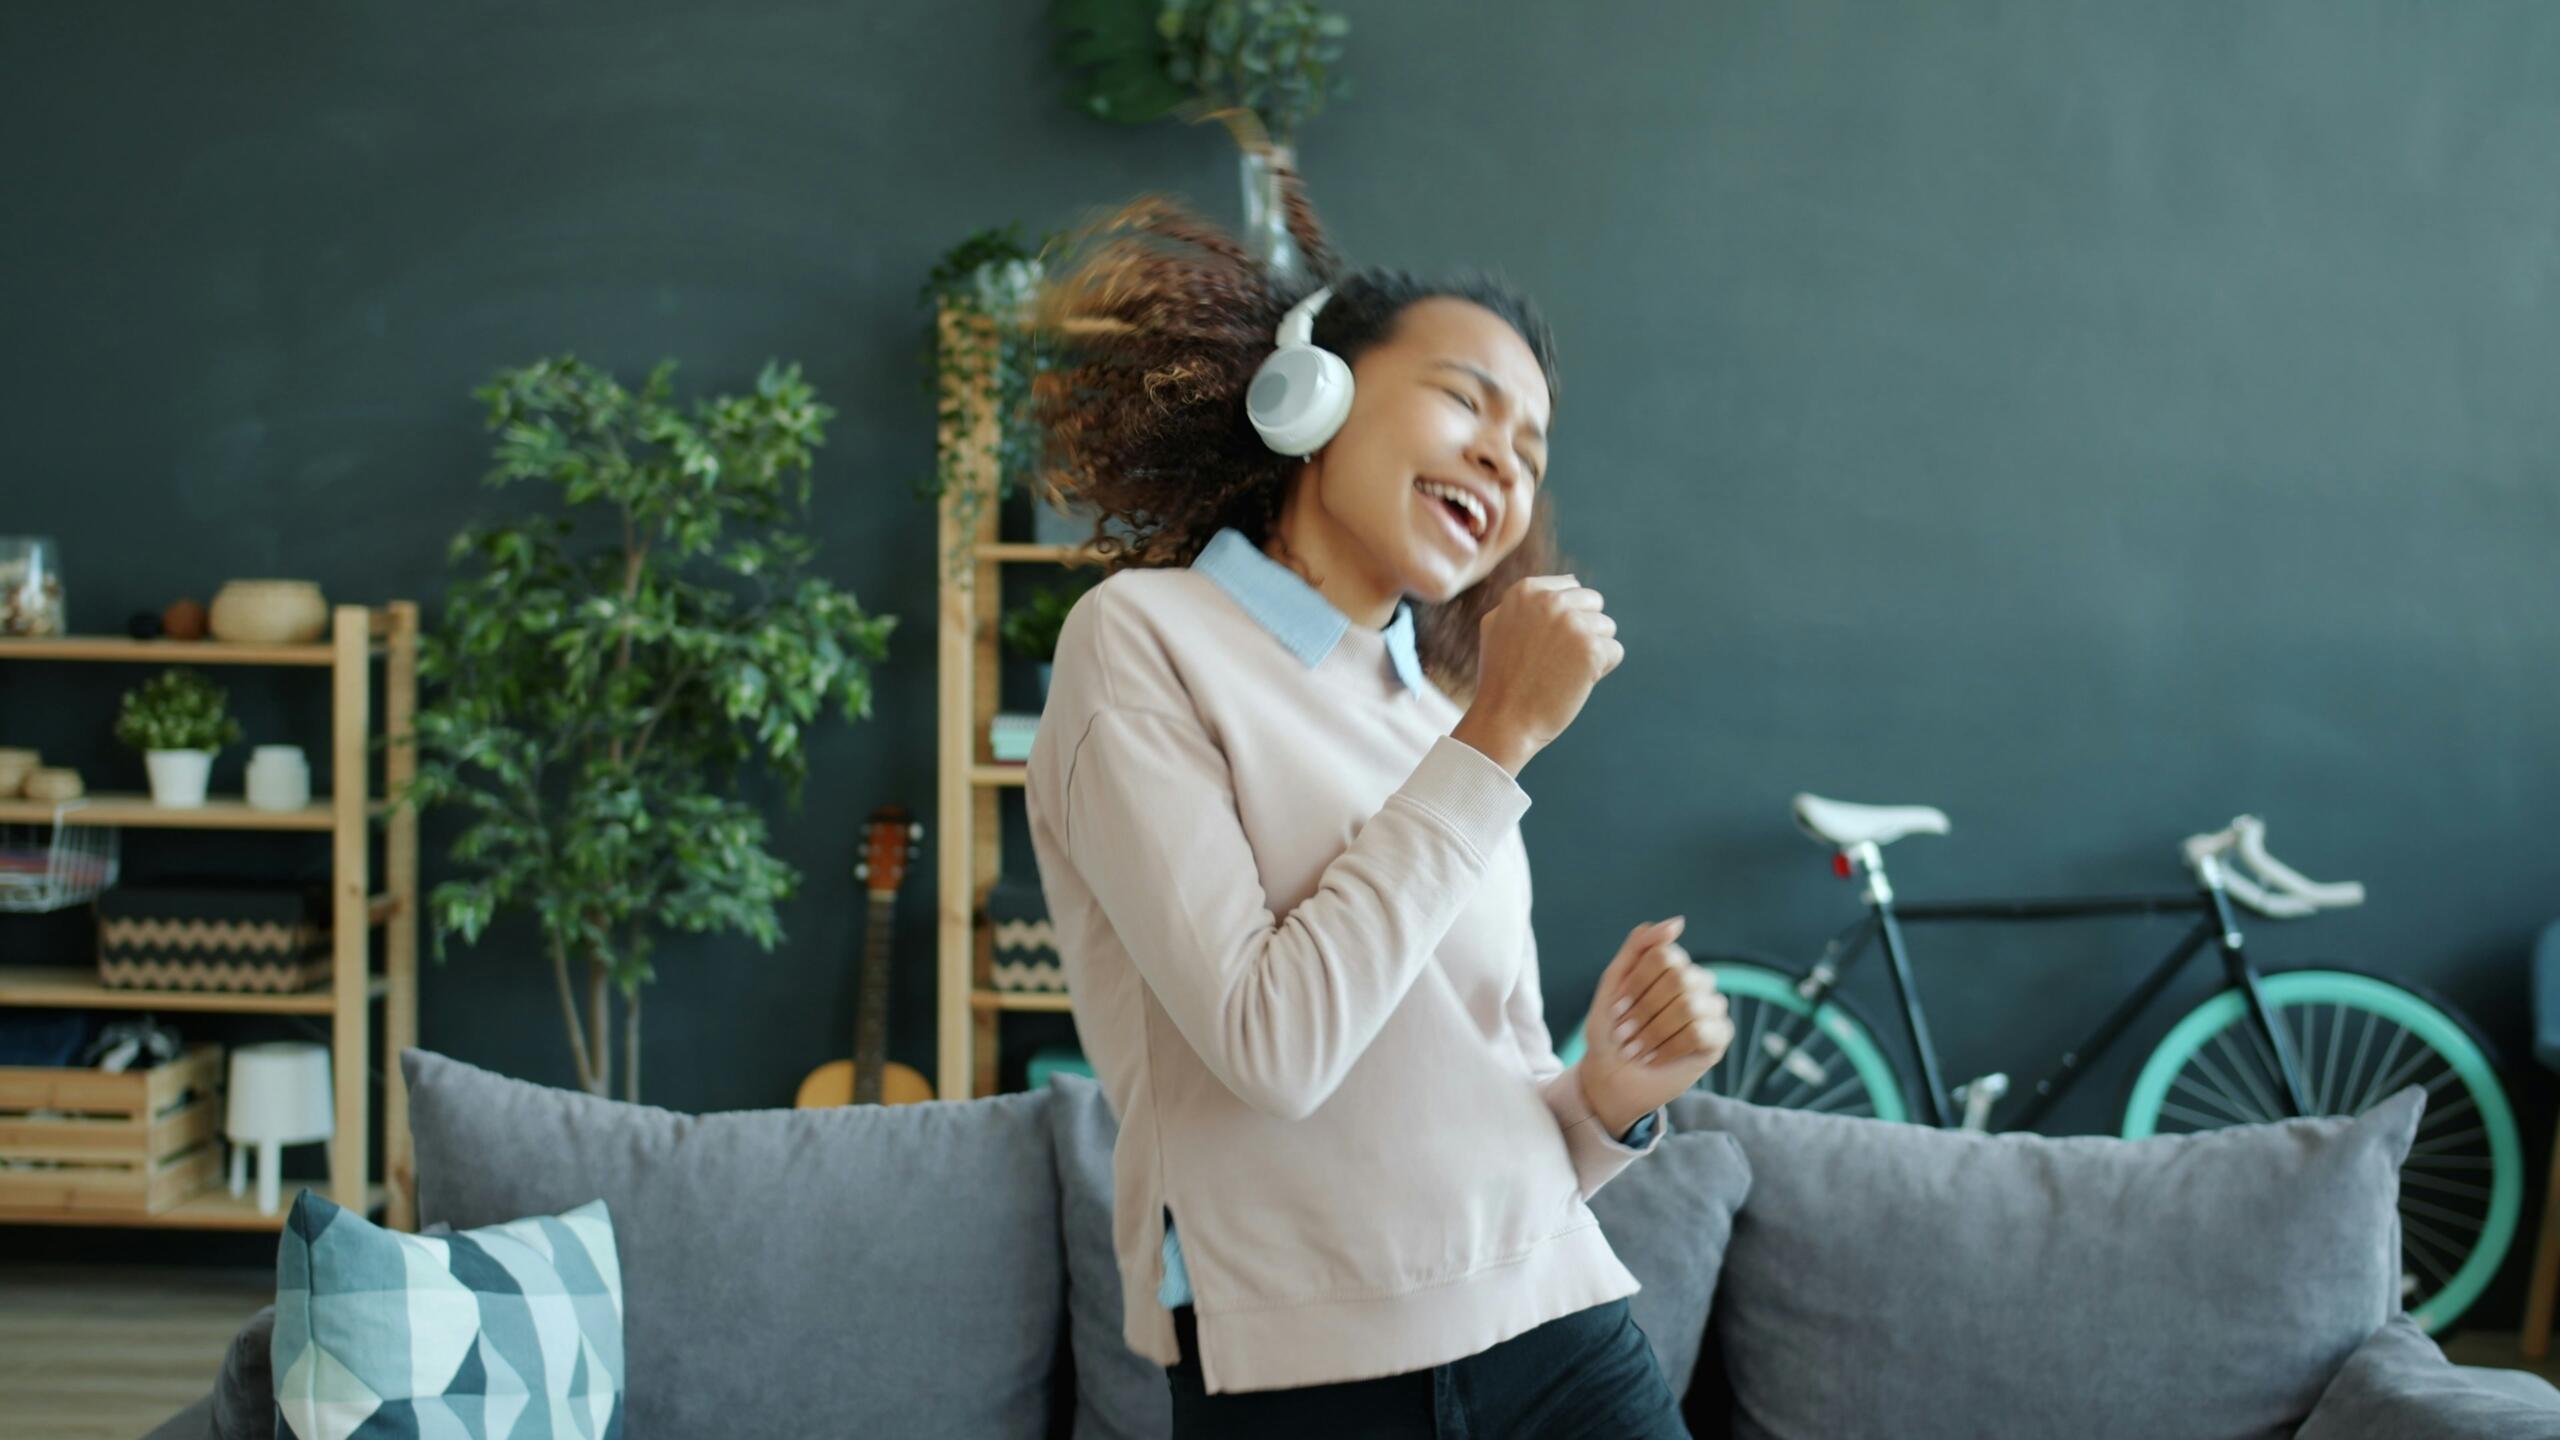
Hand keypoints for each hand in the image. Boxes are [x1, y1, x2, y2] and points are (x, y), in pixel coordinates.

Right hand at [1454, 575, 1620, 773]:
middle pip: (1593, 603)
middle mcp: (1549, 600)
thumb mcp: (1496, 626)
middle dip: (1583, 630)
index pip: (1571, 587)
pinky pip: (1614, 652)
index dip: (1565, 619)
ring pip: (1607, 628)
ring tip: (1563, 672)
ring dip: (1592, 651)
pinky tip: (1575, 682)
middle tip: (1556, 660)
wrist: (1503, 719)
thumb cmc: (1500, 678)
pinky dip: (1601, 670)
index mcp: (1526, 591)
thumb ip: (1528, 601)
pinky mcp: (1590, 649)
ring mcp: (1571, 624)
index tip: (1543, 643)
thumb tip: (1570, 580)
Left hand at [1576, 917, 1733, 1135]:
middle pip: (1678, 978)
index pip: (1664, 955)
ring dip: (1653, 1032)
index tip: (1615, 1010)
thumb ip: (1638, 947)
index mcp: (1671, 964)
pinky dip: (1669, 1048)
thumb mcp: (1613, 984)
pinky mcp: (1718, 1038)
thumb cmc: (1610, 1030)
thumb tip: (1678, 922)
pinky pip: (1700, 1032)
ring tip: (1636, 1050)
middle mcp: (1696, 981)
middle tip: (1624, 1034)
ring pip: (1689, 1005)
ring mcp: (1710, 1008)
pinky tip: (1654, 1058)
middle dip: (1643, 1011)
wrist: (1611, 1077)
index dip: (1636, 984)